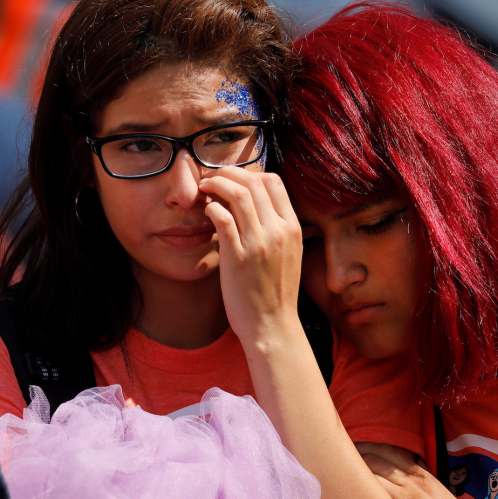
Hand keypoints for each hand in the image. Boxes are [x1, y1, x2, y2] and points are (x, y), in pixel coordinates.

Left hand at [197, 168, 302, 342]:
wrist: (272, 325)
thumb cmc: (275, 292)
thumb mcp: (289, 254)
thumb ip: (277, 229)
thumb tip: (257, 206)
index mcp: (293, 228)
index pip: (274, 182)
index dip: (249, 173)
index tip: (232, 179)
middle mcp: (278, 231)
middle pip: (254, 182)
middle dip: (228, 173)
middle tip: (212, 177)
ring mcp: (258, 244)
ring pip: (237, 195)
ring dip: (216, 184)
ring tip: (204, 187)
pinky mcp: (237, 258)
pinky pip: (222, 218)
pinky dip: (211, 207)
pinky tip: (206, 211)